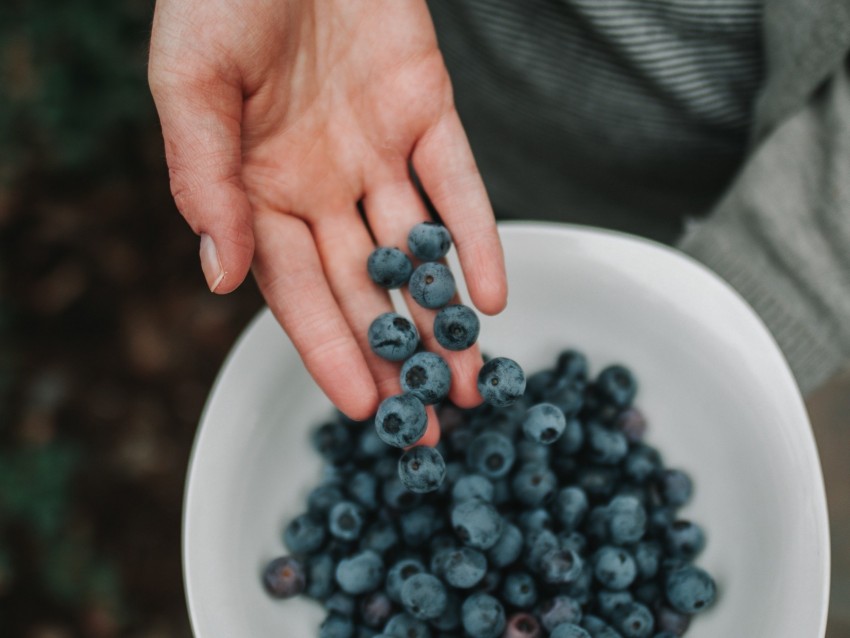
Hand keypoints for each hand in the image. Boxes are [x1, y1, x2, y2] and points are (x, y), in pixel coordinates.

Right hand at [148, 0, 506, 425]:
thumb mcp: (191, 83)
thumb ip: (204, 180)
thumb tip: (220, 278)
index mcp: (256, 189)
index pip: (295, 290)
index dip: (330, 350)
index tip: (365, 408)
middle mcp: (318, 184)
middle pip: (363, 288)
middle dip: (396, 357)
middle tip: (430, 422)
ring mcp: (376, 152)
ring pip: (416, 251)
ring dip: (443, 315)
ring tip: (471, 379)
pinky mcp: (426, 111)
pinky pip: (457, 183)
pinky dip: (476, 236)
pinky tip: (491, 294)